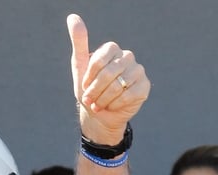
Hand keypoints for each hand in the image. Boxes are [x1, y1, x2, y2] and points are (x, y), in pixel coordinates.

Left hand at [67, 14, 149, 144]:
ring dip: (104, 99)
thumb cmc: (88, 89)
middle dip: (95, 91)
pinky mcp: (144, 86)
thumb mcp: (79, 66)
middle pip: (108, 74)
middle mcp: (127, 56)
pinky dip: (115, 104)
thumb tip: (72, 17)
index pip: (98, 61)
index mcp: (111, 49)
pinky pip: (128, 95)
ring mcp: (138, 70)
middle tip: (90, 100)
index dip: (89, 78)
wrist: (100, 114)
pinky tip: (112, 106)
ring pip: (118, 85)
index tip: (84, 86)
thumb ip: (78, 42)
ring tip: (99, 104)